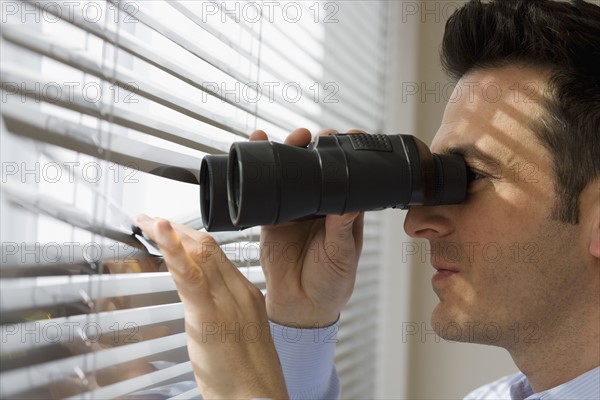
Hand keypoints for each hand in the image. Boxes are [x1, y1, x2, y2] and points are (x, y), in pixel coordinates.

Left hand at [135, 215, 287, 398]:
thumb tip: (205, 301)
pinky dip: (173, 251)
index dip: (191, 237)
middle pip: (207, 247)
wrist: (258, 399)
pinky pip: (190, 276)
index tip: (171, 229)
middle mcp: (239, 292)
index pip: (217, 254)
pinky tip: (159, 233)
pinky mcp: (210, 316)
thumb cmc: (248, 377)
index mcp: (246, 294)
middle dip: (177, 229)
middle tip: (151, 220)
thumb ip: (225, 311)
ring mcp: (227, 302)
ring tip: (147, 220)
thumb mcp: (241, 334)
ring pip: (199, 254)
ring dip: (170, 233)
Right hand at [249, 128, 364, 327]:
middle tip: (318, 136)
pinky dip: (259, 171)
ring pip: (291, 174)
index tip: (351, 136)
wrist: (300, 307)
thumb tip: (347, 202)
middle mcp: (319, 206)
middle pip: (317, 168)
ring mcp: (294, 210)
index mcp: (343, 212)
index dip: (348, 155)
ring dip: (290, 152)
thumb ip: (342, 230)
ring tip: (293, 137)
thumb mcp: (341, 255)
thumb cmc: (330, 283)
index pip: (347, 177)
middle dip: (317, 147)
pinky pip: (265, 191)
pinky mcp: (271, 218)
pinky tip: (256, 149)